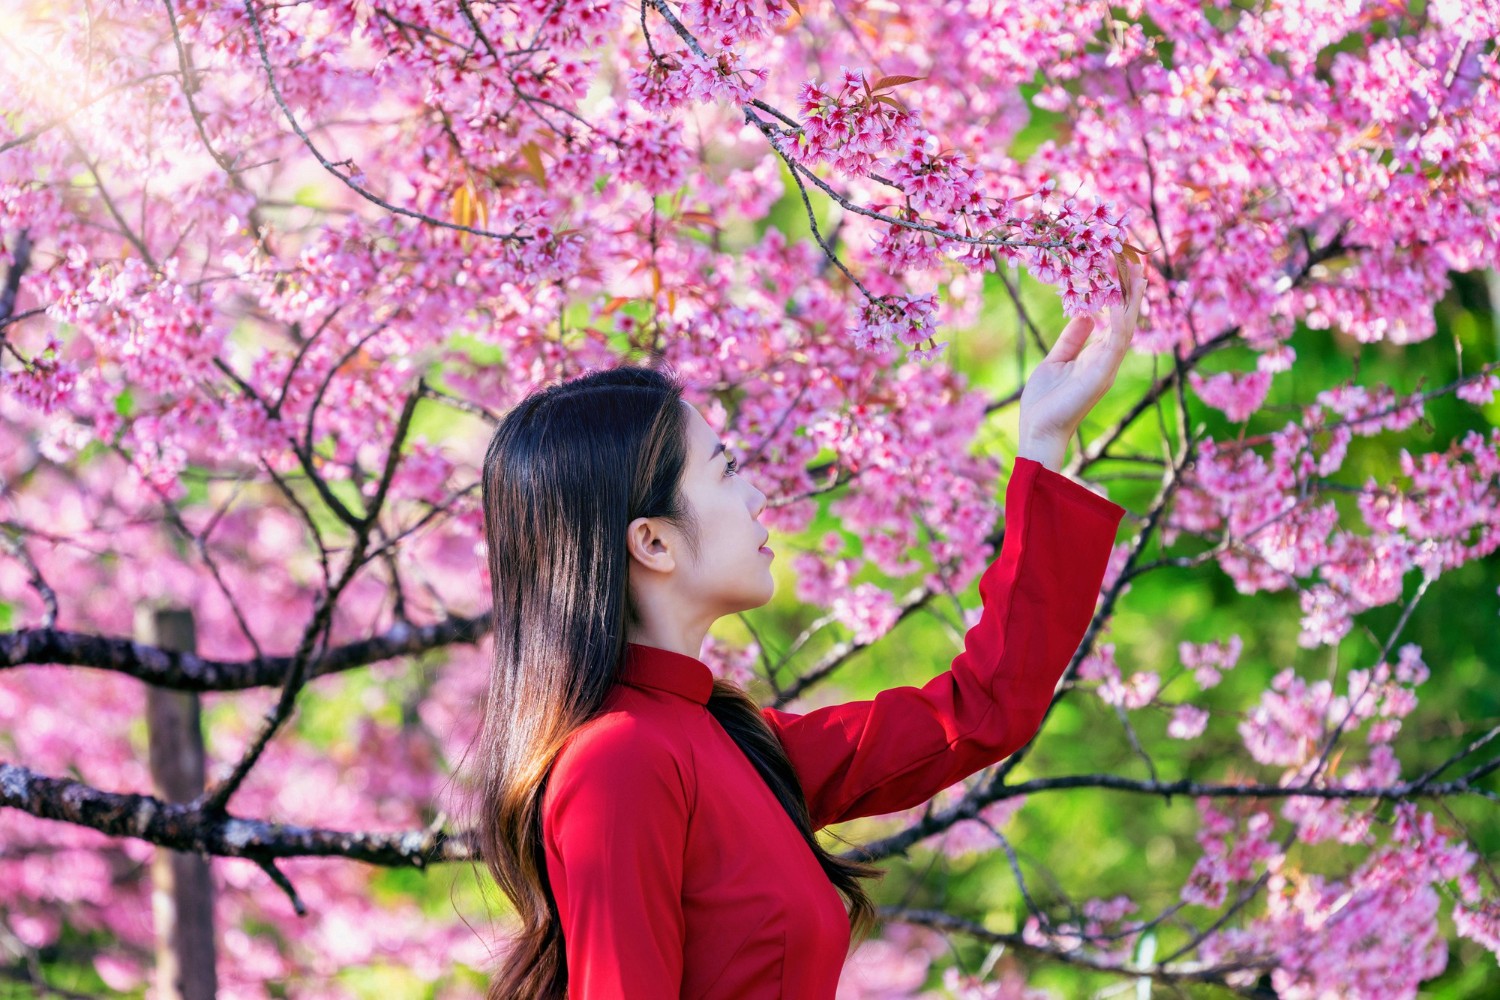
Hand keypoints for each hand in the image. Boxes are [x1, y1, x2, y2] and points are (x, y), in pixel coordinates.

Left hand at [1018, 255, 1146, 461]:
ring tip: (1136, 270)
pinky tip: (1120, 299)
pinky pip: (1115, 342)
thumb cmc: (1045, 401)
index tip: (1121, 267)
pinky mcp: (1102, 374)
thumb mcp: (1056, 360)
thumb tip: (1084, 314)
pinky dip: (1119, 320)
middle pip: (1126, 318)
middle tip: (1137, 260)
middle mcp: (1106, 358)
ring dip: (1131, 299)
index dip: (1120, 293)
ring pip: (1126, 326)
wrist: (1038, 429)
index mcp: (1096, 355)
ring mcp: (1107, 366)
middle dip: (1132, 290)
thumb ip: (1072, 339)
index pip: (1114, 318)